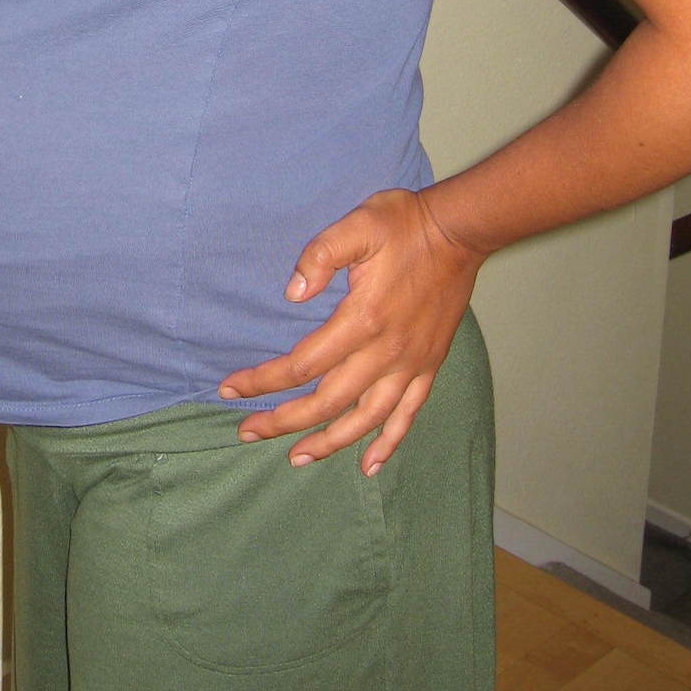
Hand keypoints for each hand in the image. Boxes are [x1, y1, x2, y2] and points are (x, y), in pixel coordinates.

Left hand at [217, 188, 482, 472]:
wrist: (460, 231)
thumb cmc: (404, 225)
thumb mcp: (357, 225)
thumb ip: (319, 255)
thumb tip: (291, 293)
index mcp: (362, 320)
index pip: (302, 365)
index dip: (262, 381)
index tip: (230, 390)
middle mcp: (386, 352)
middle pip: (327, 401)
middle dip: (283, 422)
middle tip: (247, 432)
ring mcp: (410, 364)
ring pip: (366, 418)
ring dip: (330, 442)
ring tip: (298, 458)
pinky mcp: (429, 365)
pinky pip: (408, 414)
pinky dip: (389, 442)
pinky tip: (370, 465)